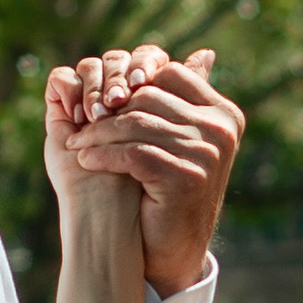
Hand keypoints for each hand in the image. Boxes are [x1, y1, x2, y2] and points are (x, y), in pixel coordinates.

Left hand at [57, 43, 244, 296]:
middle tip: (79, 126)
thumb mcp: (180, 138)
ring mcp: (208, 153)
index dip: (130, 84)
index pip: (169, 73)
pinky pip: (131, 153)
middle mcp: (222, 129)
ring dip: (97, 134)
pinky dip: (102, 155)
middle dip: (107, 111)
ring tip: (78, 144)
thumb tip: (203, 54)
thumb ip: (187, 99)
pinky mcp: (187, 177)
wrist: (173, 249)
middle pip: (148, 98)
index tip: (104, 104)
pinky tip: (86, 161)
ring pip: (135, 124)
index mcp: (224, 113)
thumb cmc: (169, 190)